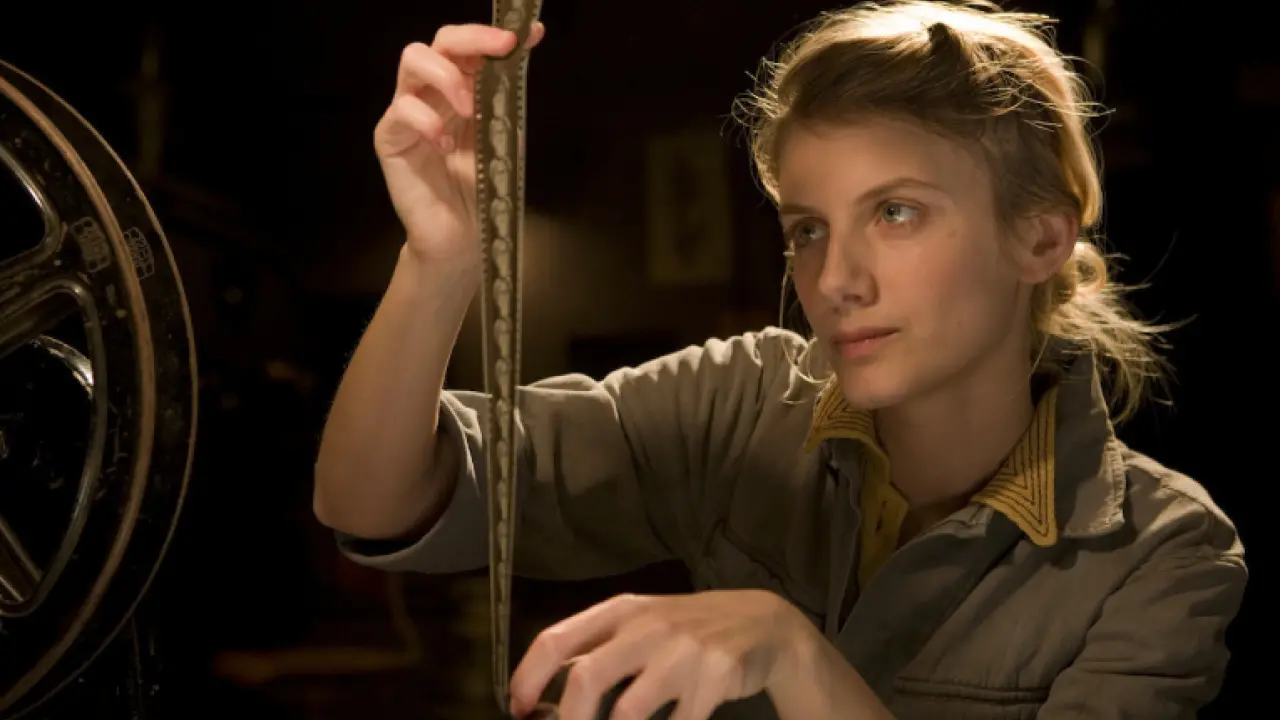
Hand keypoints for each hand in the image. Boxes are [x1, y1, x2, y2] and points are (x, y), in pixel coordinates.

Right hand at [373, 22, 545, 267]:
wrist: (464, 234)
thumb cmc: (484, 184)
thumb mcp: (504, 130)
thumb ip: (509, 90)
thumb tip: (530, 42)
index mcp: (461, 88)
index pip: (468, 46)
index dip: (492, 34)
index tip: (525, 35)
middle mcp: (431, 92)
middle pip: (438, 42)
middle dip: (471, 40)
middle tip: (500, 50)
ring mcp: (407, 112)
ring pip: (413, 60)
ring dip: (448, 77)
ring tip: (471, 110)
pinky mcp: (389, 138)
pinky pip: (401, 111)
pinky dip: (429, 121)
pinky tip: (446, 145)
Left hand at [509, 590, 807, 719]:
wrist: (762, 623)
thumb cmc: (687, 631)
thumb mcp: (640, 626)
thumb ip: (596, 651)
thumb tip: (542, 696)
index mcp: (621, 611)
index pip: (556, 640)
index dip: (528, 679)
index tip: (518, 710)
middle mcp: (648, 626)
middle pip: (586, 678)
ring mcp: (683, 652)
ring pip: (629, 711)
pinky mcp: (715, 677)